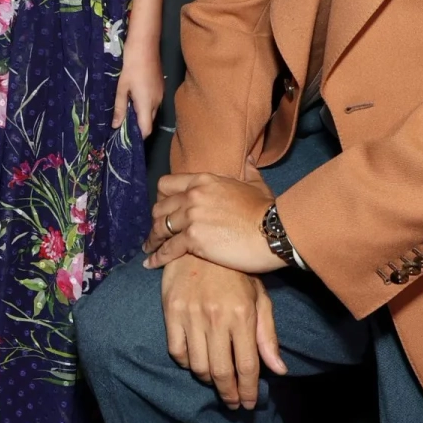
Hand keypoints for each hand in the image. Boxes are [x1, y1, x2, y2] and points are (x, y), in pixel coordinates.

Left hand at [112, 36, 163, 134]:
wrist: (145, 45)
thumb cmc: (131, 66)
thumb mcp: (121, 88)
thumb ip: (119, 108)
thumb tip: (116, 126)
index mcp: (147, 104)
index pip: (147, 130)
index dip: (138, 137)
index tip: (126, 137)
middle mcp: (157, 102)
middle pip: (149, 121)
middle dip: (138, 125)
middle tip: (122, 123)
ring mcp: (161, 94)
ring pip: (152, 111)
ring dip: (141, 113)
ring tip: (127, 109)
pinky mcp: (161, 87)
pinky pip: (154, 102)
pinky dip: (145, 104)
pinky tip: (135, 97)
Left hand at [143, 173, 284, 273]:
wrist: (273, 232)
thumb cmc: (268, 210)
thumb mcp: (256, 184)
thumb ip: (248, 170)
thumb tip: (248, 159)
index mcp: (204, 181)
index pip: (167, 184)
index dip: (161, 198)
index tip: (162, 209)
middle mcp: (192, 195)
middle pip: (160, 206)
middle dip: (155, 220)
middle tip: (155, 232)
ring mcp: (192, 217)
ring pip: (160, 227)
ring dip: (152, 239)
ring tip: (148, 248)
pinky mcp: (194, 239)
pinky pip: (168, 248)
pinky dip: (157, 257)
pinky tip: (151, 263)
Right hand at [159, 254, 285, 409]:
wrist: (200, 241)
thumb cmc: (235, 272)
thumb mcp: (259, 297)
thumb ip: (267, 335)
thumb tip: (278, 370)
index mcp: (242, 314)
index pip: (247, 365)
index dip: (248, 390)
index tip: (248, 404)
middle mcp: (216, 317)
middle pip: (222, 372)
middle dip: (229, 394)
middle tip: (233, 403)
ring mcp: (191, 315)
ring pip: (198, 366)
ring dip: (209, 381)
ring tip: (217, 382)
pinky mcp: (171, 310)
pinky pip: (177, 351)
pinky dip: (186, 363)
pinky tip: (196, 362)